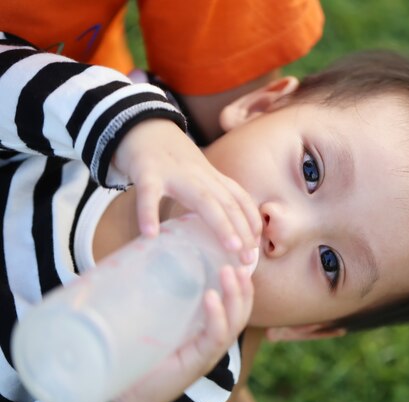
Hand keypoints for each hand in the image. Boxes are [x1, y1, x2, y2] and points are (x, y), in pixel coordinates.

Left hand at [112, 265, 253, 401]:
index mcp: (206, 328)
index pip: (233, 302)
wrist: (124, 393)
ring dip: (234, 294)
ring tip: (229, 271)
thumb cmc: (137, 354)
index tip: (237, 255)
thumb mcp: (153, 318)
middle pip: (241, 308)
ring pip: (235, 319)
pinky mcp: (198, 362)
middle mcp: (213, 339)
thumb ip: (155, 293)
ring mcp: (208, 352)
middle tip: (238, 259)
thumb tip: (141, 252)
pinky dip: (217, 316)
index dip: (240, 280)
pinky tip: (211, 297)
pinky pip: (216, 336)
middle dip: (243, 284)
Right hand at [113, 119, 260, 262]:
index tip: (257, 247)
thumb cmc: (170, 158)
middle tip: (250, 259)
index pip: (238, 199)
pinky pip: (148, 193)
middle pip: (227, 202)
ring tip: (230, 248)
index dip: (251, 221)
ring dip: (220, 224)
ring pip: (201, 199)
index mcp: (210, 177)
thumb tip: (222, 229)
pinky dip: (148, 212)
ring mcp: (174, 172)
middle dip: (242, 230)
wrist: (141, 124)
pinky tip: (150, 235)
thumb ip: (209, 196)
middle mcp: (199, 175)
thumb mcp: (196, 175)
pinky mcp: (147, 171)